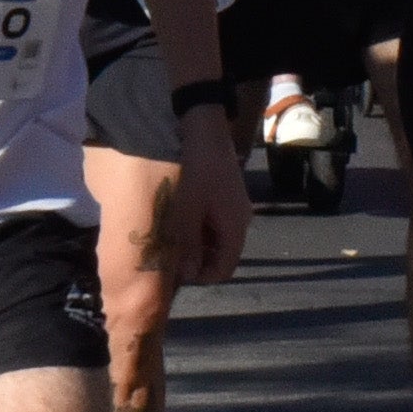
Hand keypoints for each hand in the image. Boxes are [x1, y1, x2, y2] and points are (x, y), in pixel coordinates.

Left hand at [164, 115, 248, 283]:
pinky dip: (201, 230)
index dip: (203, 278)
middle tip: (171, 257)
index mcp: (235, 229)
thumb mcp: (187, 212)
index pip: (225, 269)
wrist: (206, 133)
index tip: (178, 273)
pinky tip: (182, 222)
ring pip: (219, 241)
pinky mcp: (229, 199)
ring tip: (173, 240)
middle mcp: (241, 222)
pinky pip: (217, 225)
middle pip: (223, 256)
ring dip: (198, 246)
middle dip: (199, 261)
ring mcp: (236, 209)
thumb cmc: (196, 173)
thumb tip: (188, 276)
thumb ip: (188, 245)